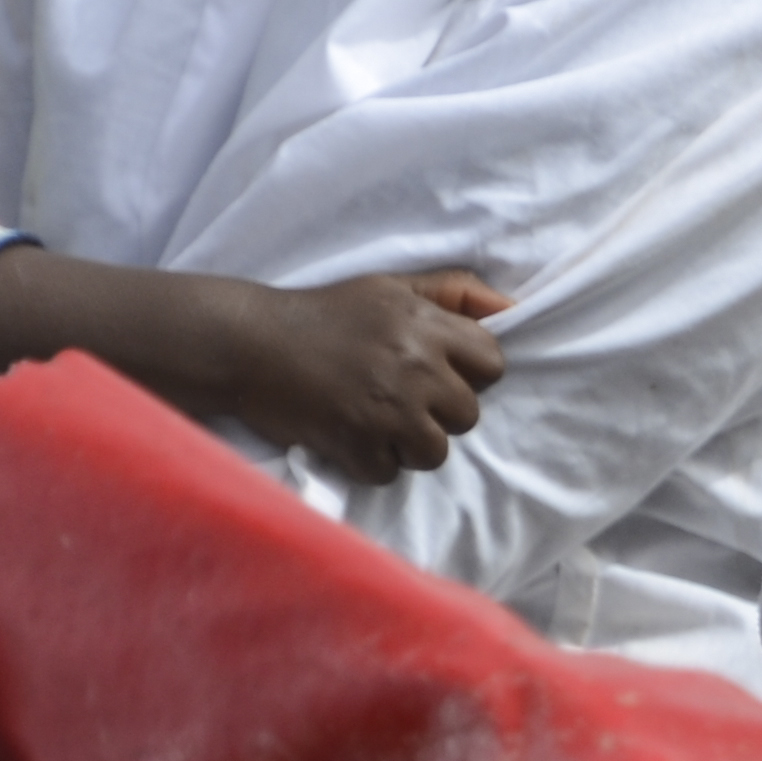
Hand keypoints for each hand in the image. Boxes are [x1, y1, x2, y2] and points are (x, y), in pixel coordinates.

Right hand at [218, 269, 515, 484]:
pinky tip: (348, 436)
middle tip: (399, 400)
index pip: (492, 364)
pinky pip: (389, 472)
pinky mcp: (355, 441)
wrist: (247, 341)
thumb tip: (515, 307)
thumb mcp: (391, 288)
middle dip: (439, 413)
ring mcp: (386, 406)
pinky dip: (370, 462)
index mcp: (426, 325)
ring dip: (409, 444)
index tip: (441, 375)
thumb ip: (455, 293)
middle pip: (467, 414)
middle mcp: (414, 365)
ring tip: (375, 421)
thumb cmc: (323, 314)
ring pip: (435, 451)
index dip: (471, 374)